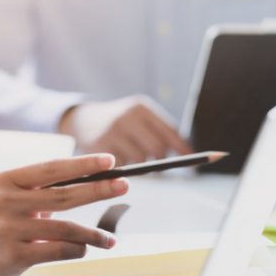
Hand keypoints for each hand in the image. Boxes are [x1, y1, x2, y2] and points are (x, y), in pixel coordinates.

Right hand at [0, 154, 128, 275]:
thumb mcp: (12, 197)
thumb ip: (43, 190)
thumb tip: (92, 181)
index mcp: (7, 180)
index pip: (52, 168)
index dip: (83, 164)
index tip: (109, 161)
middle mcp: (6, 202)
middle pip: (63, 194)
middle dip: (98, 189)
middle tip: (122, 186)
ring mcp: (10, 229)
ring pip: (65, 228)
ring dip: (93, 233)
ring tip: (109, 239)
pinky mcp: (15, 255)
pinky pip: (59, 250)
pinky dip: (78, 249)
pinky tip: (85, 249)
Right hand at [59, 96, 191, 164]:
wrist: (83, 119)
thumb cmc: (121, 122)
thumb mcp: (139, 117)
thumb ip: (159, 131)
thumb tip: (186, 153)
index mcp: (141, 108)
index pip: (170, 131)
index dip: (183, 148)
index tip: (192, 159)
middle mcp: (127, 117)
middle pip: (157, 148)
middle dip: (162, 161)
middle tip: (160, 165)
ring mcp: (112, 131)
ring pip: (140, 160)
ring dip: (142, 165)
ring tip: (133, 157)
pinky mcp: (99, 146)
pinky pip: (123, 166)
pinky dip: (125, 167)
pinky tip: (118, 158)